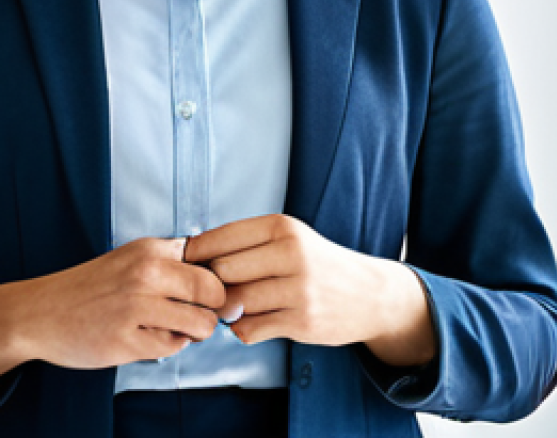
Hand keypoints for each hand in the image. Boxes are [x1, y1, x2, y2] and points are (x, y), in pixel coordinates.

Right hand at [12, 237, 227, 371]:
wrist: (41, 312)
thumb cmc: (88, 288)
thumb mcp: (128, 260)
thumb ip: (167, 265)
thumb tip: (216, 282)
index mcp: (148, 249)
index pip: (207, 258)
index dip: (215, 278)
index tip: (211, 290)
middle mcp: (145, 272)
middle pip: (212, 289)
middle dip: (214, 307)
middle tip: (200, 313)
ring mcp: (136, 307)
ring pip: (200, 323)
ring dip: (195, 331)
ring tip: (176, 327)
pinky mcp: (127, 340)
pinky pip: (173, 347)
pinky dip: (170, 346)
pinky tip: (151, 338)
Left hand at [183, 214, 435, 365]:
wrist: (369, 294)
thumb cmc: (317, 263)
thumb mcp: (288, 237)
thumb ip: (246, 243)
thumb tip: (193, 254)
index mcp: (282, 227)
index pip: (222, 237)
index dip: (197, 252)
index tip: (186, 261)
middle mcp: (291, 254)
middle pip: (223, 271)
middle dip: (212, 283)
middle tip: (212, 289)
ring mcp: (298, 290)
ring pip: (235, 302)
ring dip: (227, 309)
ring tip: (234, 305)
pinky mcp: (303, 322)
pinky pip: (250, 329)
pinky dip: (243, 329)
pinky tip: (253, 320)